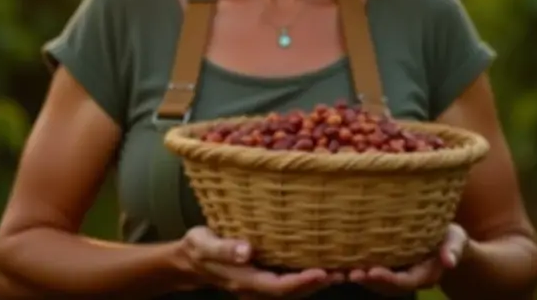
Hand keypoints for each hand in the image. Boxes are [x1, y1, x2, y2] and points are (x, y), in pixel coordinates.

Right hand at [178, 226, 342, 297]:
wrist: (191, 261)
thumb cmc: (198, 248)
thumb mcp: (205, 244)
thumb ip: (225, 248)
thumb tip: (248, 251)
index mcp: (245, 281)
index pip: (280, 287)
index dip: (302, 282)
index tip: (324, 272)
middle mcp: (257, 288)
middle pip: (294, 292)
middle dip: (320, 284)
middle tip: (346, 272)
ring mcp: (261, 286)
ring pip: (295, 289)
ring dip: (319, 282)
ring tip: (344, 270)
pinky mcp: (265, 278)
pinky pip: (290, 281)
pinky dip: (308, 276)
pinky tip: (325, 265)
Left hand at [346, 223, 468, 296]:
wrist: (448, 241)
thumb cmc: (451, 237)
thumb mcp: (456, 240)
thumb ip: (453, 249)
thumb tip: (449, 261)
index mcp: (424, 275)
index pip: (404, 281)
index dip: (387, 279)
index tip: (371, 272)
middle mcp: (407, 277)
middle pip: (385, 285)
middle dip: (367, 281)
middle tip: (349, 275)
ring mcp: (396, 272)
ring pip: (374, 280)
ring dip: (357, 276)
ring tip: (338, 271)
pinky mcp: (387, 264)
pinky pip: (370, 268)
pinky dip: (356, 267)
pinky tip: (338, 261)